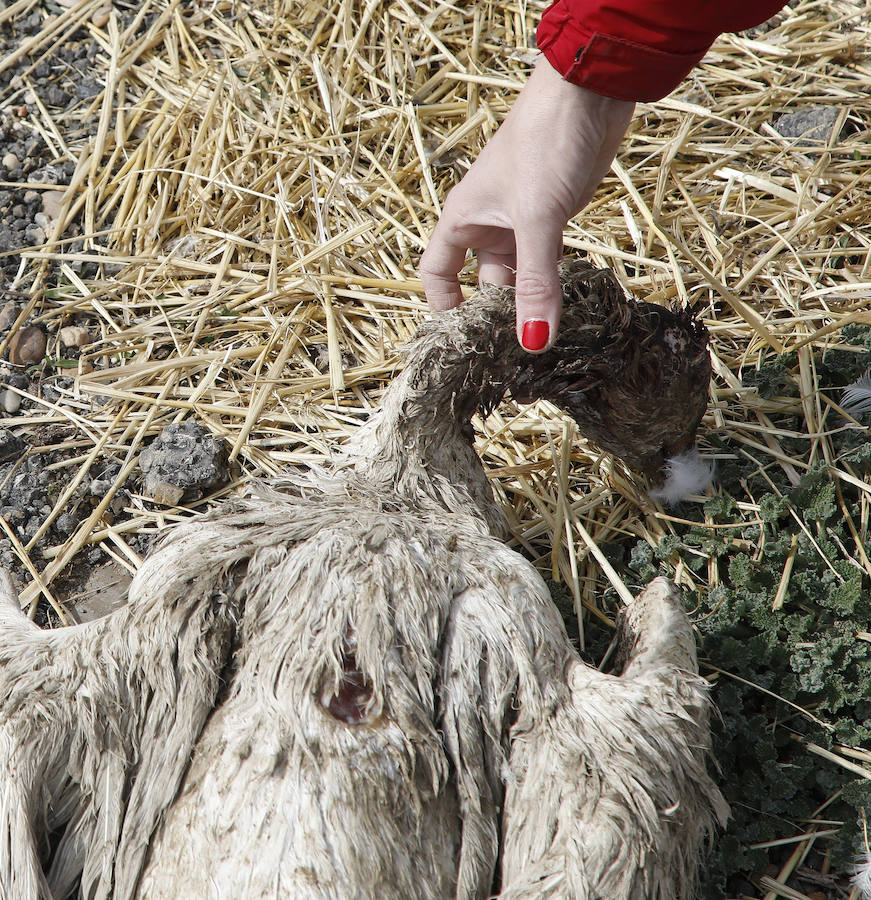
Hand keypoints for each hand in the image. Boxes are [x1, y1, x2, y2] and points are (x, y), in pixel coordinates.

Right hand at [419, 58, 633, 351]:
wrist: (588, 92)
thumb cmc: (544, 141)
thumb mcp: (537, 219)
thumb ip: (535, 283)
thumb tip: (533, 342)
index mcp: (463, 220)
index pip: (437, 273)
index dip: (445, 306)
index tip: (464, 340)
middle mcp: (487, 224)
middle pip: (482, 282)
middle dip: (495, 314)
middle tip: (515, 350)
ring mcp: (522, 221)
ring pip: (518, 274)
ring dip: (529, 302)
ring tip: (543, 338)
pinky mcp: (554, 217)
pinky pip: (545, 262)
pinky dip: (552, 284)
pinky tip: (566, 306)